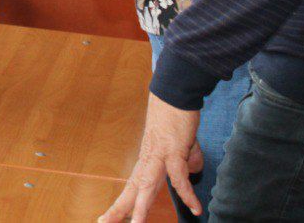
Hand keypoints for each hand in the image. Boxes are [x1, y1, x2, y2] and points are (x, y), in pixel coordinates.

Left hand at [99, 94, 203, 221]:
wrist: (174, 93)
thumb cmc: (176, 117)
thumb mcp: (183, 146)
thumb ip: (186, 162)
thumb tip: (192, 172)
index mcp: (148, 161)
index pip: (132, 186)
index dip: (123, 203)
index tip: (107, 217)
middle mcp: (149, 160)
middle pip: (132, 189)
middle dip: (119, 209)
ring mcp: (158, 155)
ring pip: (146, 185)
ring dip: (141, 206)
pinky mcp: (173, 149)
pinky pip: (179, 176)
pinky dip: (187, 192)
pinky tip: (196, 208)